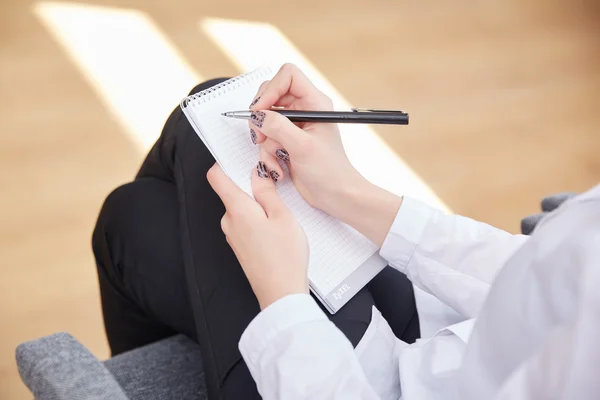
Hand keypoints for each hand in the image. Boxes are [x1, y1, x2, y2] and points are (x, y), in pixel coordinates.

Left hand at [207, 162, 308, 309]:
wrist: (281, 294)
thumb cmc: (285, 255)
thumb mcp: (282, 216)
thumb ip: (267, 191)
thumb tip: (256, 172)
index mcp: (236, 209)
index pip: (216, 177)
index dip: (225, 163)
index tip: (240, 157)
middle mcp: (228, 222)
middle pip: (232, 192)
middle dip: (250, 186)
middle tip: (275, 185)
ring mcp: (233, 237)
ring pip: (241, 209)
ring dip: (257, 205)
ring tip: (281, 210)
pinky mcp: (240, 248)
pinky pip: (245, 224)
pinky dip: (258, 220)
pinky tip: (276, 228)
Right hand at [248, 64, 401, 246]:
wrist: (336, 196)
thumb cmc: (330, 171)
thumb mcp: (303, 147)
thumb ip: (279, 127)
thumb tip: (258, 115)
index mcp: (315, 103)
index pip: (288, 76)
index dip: (271, 89)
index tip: (261, 110)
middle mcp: (304, 110)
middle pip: (270, 95)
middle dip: (262, 117)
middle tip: (261, 136)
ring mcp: (294, 126)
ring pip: (264, 120)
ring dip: (265, 141)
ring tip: (276, 158)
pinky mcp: (286, 142)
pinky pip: (266, 139)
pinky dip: (267, 155)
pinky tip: (279, 169)